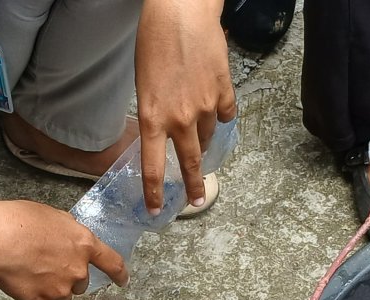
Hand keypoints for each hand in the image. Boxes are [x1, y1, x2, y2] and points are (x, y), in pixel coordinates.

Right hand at [0, 201, 126, 299]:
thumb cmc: (21, 221)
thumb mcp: (53, 216)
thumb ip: (67, 231)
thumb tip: (67, 238)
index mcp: (84, 244)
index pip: (112, 263)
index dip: (119, 274)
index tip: (123, 281)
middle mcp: (77, 270)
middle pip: (81, 283)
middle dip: (67, 277)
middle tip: (45, 265)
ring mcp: (59, 289)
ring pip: (64, 299)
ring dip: (53, 292)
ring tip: (32, 276)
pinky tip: (31, 297)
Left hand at [134, 0, 234, 212]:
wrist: (181, 14)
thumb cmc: (154, 43)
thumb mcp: (144, 85)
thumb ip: (156, 114)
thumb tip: (170, 131)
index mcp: (151, 118)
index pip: (152, 167)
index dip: (155, 193)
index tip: (157, 210)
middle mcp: (179, 119)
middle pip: (190, 162)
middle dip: (195, 185)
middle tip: (197, 199)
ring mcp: (204, 107)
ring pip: (209, 135)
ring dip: (204, 137)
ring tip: (200, 128)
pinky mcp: (223, 92)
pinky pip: (226, 112)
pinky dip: (222, 112)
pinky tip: (216, 102)